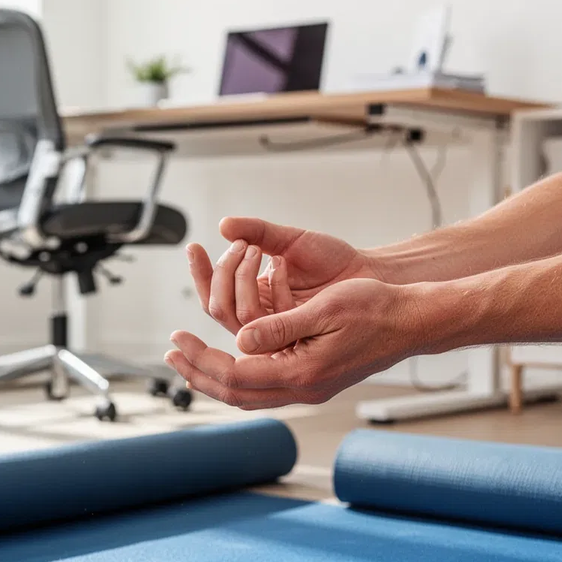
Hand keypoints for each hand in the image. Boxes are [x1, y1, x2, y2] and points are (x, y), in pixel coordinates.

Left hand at [165, 278, 420, 408]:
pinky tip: (228, 361)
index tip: (177, 339)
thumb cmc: (375, 309)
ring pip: (248, 395)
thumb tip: (238, 341)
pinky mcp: (313, 381)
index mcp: (302, 372)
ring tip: (189, 359)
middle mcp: (303, 388)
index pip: (235, 374)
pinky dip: (238, 377)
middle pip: (235, 393)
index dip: (200, 359)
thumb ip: (279, 327)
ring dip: (215, 377)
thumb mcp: (324, 308)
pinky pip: (264, 389)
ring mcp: (309, 389)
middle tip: (172, 353)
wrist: (411, 321)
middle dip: (198, 372)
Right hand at [187, 217, 381, 334]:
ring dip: (241, 277)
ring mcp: (278, 329)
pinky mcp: (297, 335)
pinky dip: (273, 284)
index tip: (193, 247)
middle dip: (220, 274)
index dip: (200, 274)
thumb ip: (257, 231)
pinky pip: (269, 319)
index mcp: (253, 297)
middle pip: (218, 309)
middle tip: (238, 245)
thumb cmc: (333, 260)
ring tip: (255, 248)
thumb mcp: (291, 239)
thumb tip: (224, 225)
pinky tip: (282, 262)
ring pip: (239, 316)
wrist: (368, 273)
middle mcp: (262, 317)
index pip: (213, 295)